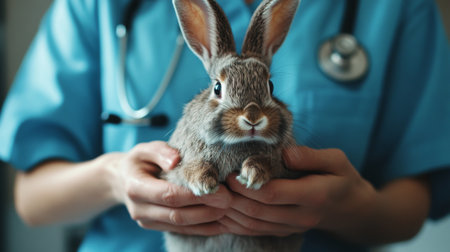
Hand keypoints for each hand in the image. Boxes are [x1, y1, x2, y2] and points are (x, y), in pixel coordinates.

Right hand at [106, 141, 231, 234]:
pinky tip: (221, 222)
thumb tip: (176, 159)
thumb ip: (160, 151)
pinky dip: (203, 228)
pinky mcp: (156, 227)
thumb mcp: (144, 149)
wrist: (122, 180)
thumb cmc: (139, 161)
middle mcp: (139, 209)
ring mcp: (147, 222)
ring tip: (229, 209)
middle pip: (177, 214)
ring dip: (208, 220)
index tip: (218, 188)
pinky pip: (183, 231)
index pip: (169, 194)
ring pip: (182, 226)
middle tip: (229, 200)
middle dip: (206, 209)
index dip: (194, 194)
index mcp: (135, 187)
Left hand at [222, 146, 376, 236]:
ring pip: (253, 225)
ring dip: (230, 213)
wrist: (353, 210)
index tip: (230, 172)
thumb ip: (311, 156)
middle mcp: (300, 217)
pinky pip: (255, 231)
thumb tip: (284, 153)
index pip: (273, 195)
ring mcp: (291, 227)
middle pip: (258, 212)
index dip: (248, 186)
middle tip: (215, 183)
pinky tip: (222, 213)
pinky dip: (236, 224)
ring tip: (213, 197)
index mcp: (313, 196)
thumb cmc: (343, 179)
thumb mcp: (337, 161)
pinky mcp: (283, 231)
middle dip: (232, 198)